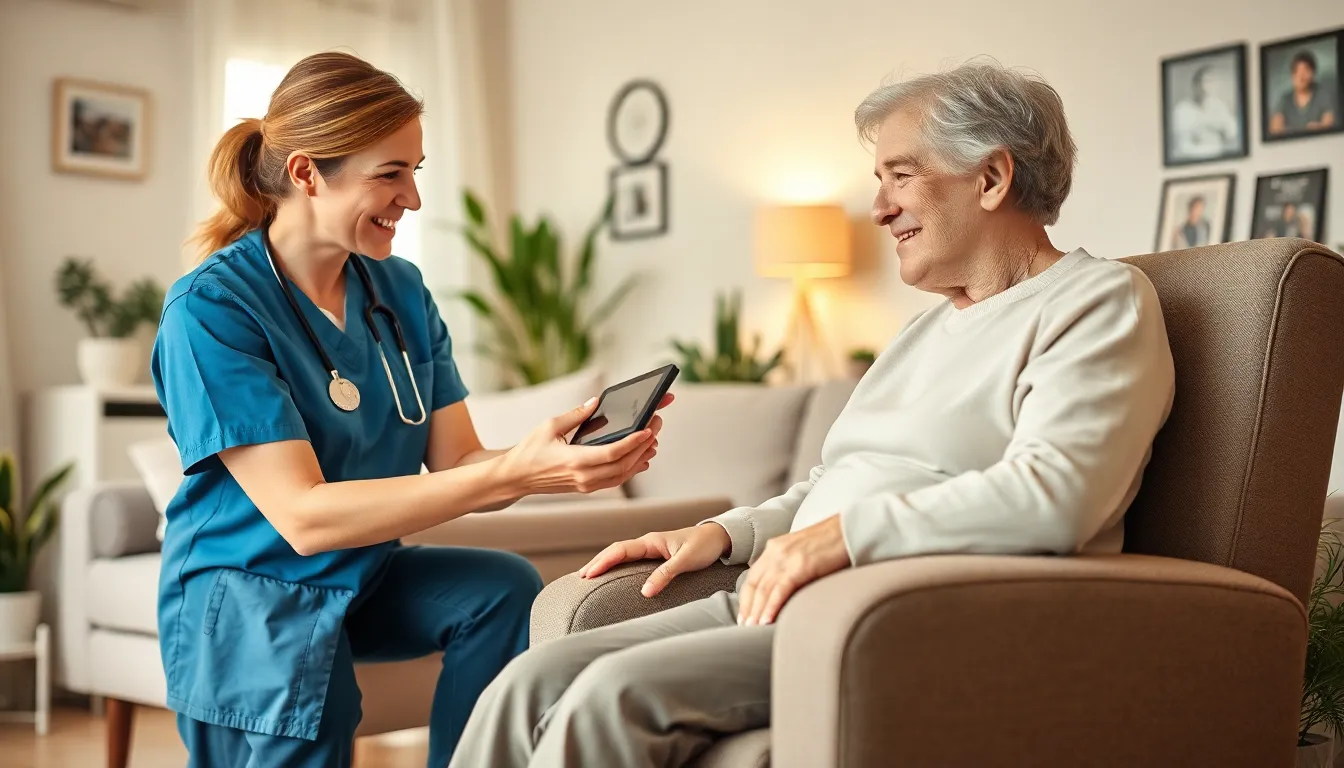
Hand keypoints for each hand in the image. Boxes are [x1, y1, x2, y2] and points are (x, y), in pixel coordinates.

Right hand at [497, 393, 671, 495]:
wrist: (515, 477)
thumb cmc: (529, 451)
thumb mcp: (550, 426)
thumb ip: (576, 414)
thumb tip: (596, 402)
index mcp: (575, 460)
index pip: (613, 453)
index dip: (634, 442)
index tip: (649, 429)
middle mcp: (584, 477)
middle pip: (624, 464)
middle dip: (644, 446)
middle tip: (656, 427)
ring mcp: (586, 485)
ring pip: (623, 475)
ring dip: (640, 458)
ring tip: (653, 441)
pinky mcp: (586, 488)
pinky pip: (615, 481)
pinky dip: (630, 469)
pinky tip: (640, 459)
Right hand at [579, 522, 730, 597]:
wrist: (720, 537)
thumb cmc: (705, 546)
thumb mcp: (686, 560)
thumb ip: (666, 574)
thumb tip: (644, 592)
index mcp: (652, 541)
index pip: (620, 550)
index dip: (603, 562)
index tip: (588, 575)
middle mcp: (648, 543)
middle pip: (616, 551)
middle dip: (597, 563)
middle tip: (580, 578)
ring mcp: (652, 549)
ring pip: (622, 555)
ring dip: (605, 564)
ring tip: (588, 577)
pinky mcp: (657, 556)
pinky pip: (631, 560)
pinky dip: (617, 566)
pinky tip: (612, 575)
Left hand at [736, 515, 849, 625]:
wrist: (850, 528)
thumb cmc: (832, 543)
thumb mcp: (803, 552)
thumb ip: (790, 566)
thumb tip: (785, 591)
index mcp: (775, 548)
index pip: (753, 577)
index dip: (746, 598)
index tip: (745, 615)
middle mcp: (776, 551)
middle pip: (754, 584)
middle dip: (747, 607)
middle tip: (744, 627)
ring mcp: (787, 557)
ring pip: (764, 589)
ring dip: (756, 611)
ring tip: (752, 629)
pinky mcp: (801, 565)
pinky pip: (781, 589)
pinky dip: (771, 607)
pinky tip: (766, 621)